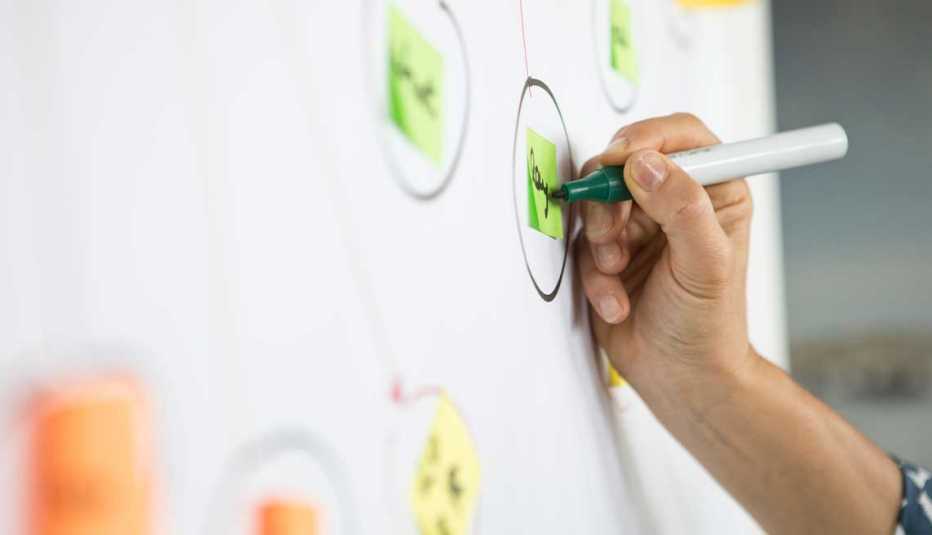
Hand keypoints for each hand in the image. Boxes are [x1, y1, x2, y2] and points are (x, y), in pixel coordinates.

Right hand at [577, 113, 755, 398]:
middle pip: (626, 164)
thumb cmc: (707, 324)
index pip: (681, 137)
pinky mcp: (609, 251)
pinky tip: (615, 302)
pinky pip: (583, 243)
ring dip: (600, 240)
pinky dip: (594, 275)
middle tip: (613, 235)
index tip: (620, 159)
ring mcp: (639, 225)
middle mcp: (674, 201)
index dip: (647, 139)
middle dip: (610, 200)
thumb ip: (682, 208)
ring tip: (617, 272)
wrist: (679, 376)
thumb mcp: (705, 264)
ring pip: (597, 202)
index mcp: (714, 191)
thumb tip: (646, 164)